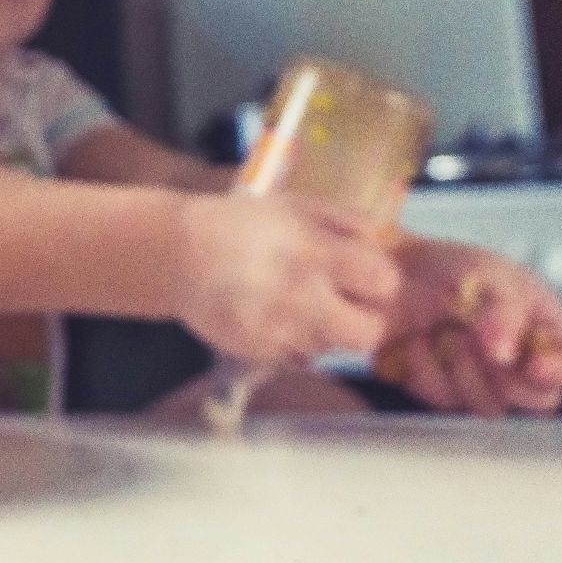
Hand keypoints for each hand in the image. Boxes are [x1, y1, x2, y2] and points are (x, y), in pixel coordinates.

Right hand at [171, 194, 401, 363]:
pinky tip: (276, 317)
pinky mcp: (258, 352)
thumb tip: (381, 242)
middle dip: (364, 319)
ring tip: (302, 306)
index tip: (363, 276)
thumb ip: (344, 221)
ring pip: (333, 348)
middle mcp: (302, 296)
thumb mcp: (295, 205)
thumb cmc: (240, 223)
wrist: (177, 253)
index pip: (383, 282)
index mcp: (315, 253)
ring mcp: (279, 329)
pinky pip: (298, 357)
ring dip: (326, 330)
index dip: (379, 280)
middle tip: (346, 303)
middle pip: (368, 333)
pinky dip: (295, 341)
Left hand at [373, 239, 561, 415]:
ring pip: (490, 406)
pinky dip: (426, 369)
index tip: (530, 364)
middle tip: (472, 338)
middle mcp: (518, 360)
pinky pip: (443, 400)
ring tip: (442, 330)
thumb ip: (505, 312)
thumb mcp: (488, 275)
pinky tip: (418, 341)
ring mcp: (483, 380)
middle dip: (504, 374)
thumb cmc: (448, 268)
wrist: (387, 274)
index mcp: (543, 328)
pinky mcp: (444, 391)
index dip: (555, 371)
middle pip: (537, 400)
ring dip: (460, 367)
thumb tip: (505, 353)